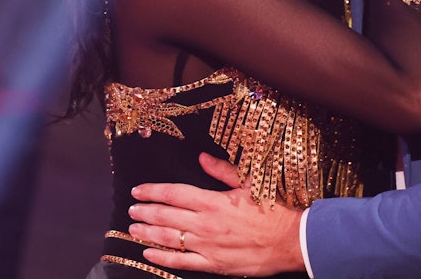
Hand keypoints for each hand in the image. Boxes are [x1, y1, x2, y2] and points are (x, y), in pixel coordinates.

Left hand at [129, 153, 303, 275]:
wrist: (289, 240)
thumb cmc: (272, 210)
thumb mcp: (249, 183)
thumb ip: (222, 170)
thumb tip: (202, 157)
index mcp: (213, 201)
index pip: (174, 194)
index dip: (152, 191)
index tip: (138, 191)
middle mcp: (205, 224)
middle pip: (165, 217)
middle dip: (144, 212)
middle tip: (131, 210)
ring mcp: (207, 246)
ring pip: (168, 239)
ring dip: (147, 234)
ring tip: (133, 229)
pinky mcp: (212, 264)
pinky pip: (180, 262)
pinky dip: (162, 258)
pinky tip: (149, 253)